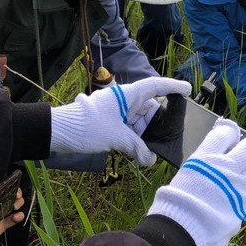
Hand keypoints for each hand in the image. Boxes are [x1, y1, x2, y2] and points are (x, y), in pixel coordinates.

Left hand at [0, 188, 24, 245]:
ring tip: (16, 207)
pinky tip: (19, 216)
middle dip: (14, 194)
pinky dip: (17, 218)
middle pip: (6, 196)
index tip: (11, 188)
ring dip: (17, 204)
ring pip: (10, 207)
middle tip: (17, 197)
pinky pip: (10, 221)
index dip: (4, 187)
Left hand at [50, 77, 191, 165]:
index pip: (155, 86)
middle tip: (166, 137)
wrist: (58, 132)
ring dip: (143, 134)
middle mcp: (123, 100)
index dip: (172, 87)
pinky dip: (133, 137)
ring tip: (148, 151)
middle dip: (157, 123)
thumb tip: (150, 160)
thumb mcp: (117, 138)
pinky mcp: (108, 121)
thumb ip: (137, 148)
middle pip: (148, 107)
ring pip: (138, 119)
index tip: (187, 90)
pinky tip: (137, 151)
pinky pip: (127, 127)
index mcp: (127, 95)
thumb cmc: (88, 127)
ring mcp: (115, 110)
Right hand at [147, 119, 245, 245]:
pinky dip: (245, 198)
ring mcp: (238, 184)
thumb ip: (204, 166)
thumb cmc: (176, 205)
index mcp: (205, 158)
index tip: (232, 135)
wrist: (183, 232)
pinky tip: (234, 205)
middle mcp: (225, 167)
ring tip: (235, 186)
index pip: (224, 134)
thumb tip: (214, 161)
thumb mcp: (186, 176)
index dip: (229, 133)